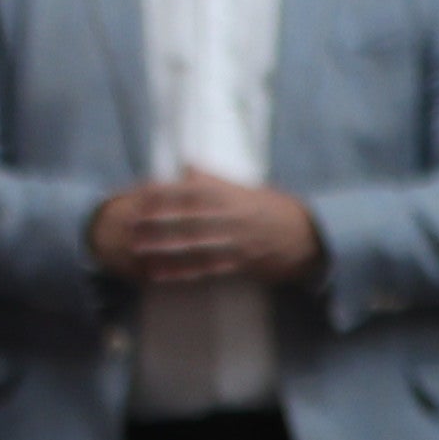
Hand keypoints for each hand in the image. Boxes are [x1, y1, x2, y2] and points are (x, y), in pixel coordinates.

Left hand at [90, 173, 324, 285]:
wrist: (308, 236)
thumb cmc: (275, 209)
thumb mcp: (247, 188)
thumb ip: (214, 180)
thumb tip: (187, 164)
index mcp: (231, 197)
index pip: (189, 191)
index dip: (161, 194)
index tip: (138, 195)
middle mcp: (232, 218)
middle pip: (186, 219)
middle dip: (156, 223)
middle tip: (130, 225)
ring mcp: (236, 242)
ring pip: (193, 245)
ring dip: (164, 249)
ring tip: (139, 250)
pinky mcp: (241, 263)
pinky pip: (207, 269)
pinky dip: (182, 272)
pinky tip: (162, 274)